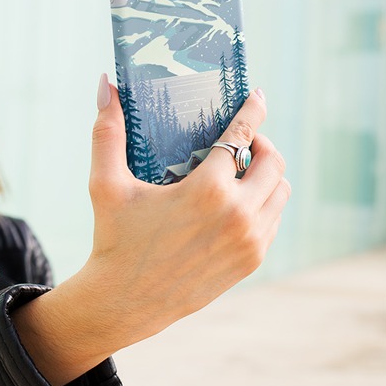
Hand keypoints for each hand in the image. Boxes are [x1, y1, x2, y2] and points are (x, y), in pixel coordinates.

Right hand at [12, 75, 289, 385]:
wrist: (125, 302)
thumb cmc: (113, 239)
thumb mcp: (106, 184)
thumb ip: (107, 131)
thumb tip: (104, 83)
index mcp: (207, 190)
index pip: (242, 136)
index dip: (253, 110)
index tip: (258, 95)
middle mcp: (238, 214)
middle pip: (274, 162)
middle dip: (262, 143)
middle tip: (241, 141)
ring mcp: (250, 241)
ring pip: (281, 192)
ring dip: (267, 174)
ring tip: (242, 170)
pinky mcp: (251, 261)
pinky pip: (273, 221)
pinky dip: (264, 204)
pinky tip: (238, 202)